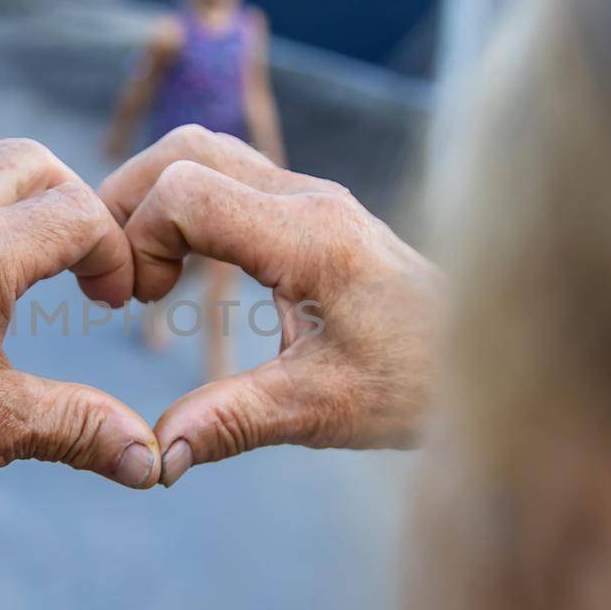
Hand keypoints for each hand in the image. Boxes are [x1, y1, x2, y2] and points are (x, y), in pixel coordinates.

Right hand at [97, 126, 440, 484]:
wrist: (494, 363)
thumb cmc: (418, 386)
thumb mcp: (321, 411)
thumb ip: (232, 422)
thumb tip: (156, 460)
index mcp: (308, 238)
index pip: (185, 192)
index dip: (137, 238)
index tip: (136, 301)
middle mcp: (309, 199)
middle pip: (186, 149)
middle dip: (129, 201)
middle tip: (116, 276)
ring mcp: (313, 197)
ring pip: (207, 152)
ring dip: (156, 198)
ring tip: (143, 272)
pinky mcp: (314, 211)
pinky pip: (231, 175)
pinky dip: (186, 206)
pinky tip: (182, 269)